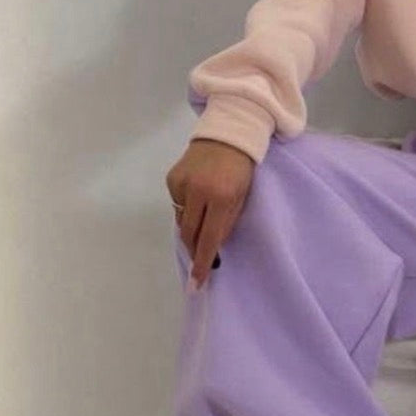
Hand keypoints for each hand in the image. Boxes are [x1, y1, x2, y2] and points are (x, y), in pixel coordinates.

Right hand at [166, 138, 254, 289]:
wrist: (227, 133)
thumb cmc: (242, 168)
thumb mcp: (244, 197)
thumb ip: (228, 222)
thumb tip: (213, 246)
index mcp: (222, 196)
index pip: (209, 238)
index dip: (203, 262)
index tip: (197, 282)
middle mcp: (198, 191)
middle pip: (189, 233)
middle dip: (194, 250)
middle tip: (200, 262)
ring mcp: (182, 184)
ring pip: (181, 221)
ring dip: (191, 230)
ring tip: (202, 227)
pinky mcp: (172, 178)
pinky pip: (177, 205)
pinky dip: (186, 211)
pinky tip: (196, 203)